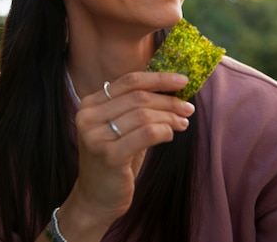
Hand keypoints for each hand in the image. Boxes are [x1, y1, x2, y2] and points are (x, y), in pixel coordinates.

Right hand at [58, 71, 193, 238]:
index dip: (158, 78)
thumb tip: (172, 89)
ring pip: (144, 115)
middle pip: (139, 97)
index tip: (182, 81)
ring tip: (183, 123)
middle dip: (168, 101)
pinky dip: (164, 131)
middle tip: (188, 108)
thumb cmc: (115, 160)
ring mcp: (96, 136)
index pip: (129, 81)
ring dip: (169, 117)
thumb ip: (137, 107)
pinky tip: (170, 135)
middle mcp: (88, 117)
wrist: (96, 198)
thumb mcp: (121, 128)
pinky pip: (147, 134)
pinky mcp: (109, 156)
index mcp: (90, 104)